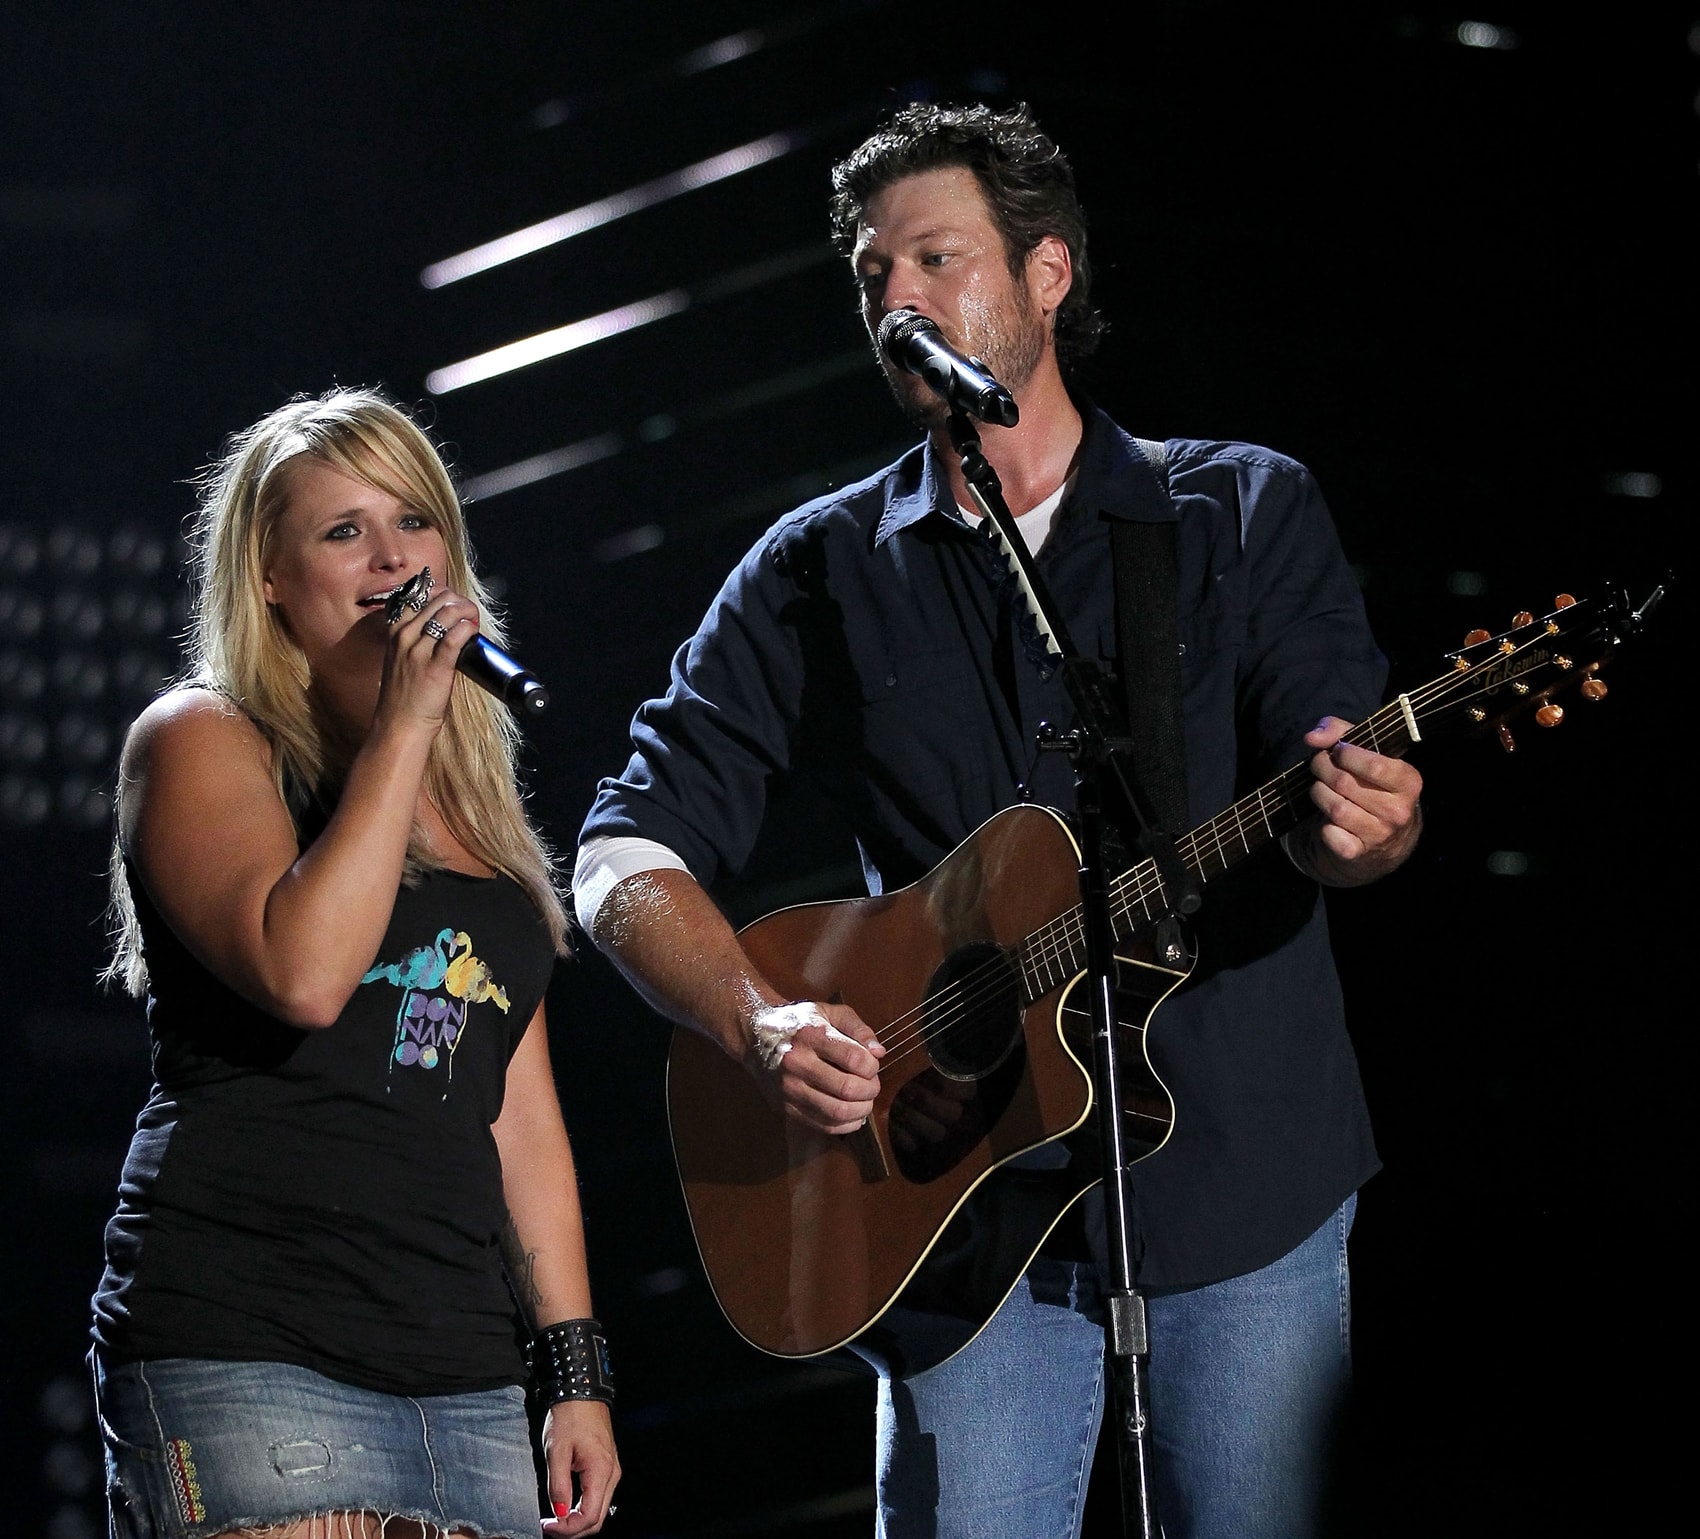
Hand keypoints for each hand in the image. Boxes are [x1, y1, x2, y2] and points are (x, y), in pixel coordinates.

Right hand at [376, 584, 480, 730]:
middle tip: (469, 612)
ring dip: (466, 611)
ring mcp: (418, 649)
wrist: (400, 724)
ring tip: (474, 620)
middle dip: (458, 601)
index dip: (440, 594)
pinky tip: (472, 631)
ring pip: (447, 612)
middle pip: (436, 599)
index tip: (452, 603)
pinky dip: (468, 628)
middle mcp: (404, 635)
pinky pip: (455, 635)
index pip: (416, 594)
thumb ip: (415, 640)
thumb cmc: (404, 695)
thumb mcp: (401, 659)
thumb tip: (443, 626)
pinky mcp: (436, 665)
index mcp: (395, 631)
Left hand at [539, 1398, 619, 1535]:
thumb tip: (559, 1513)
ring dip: (577, 1520)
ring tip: (555, 1517)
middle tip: (550, 1526)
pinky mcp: (606, 1465)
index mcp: (601, 1470)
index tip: (547, 1525)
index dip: (567, 1529)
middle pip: (597, 1519)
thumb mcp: (556, 1451)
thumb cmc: (570, 1415)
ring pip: (599, 1509)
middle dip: (572, 1529)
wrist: (581, 1391)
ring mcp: (611, 1469)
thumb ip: (558, 1486)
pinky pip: (598, 1496)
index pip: (589, 1517)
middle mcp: (611, 1473)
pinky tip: (566, 1505)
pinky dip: (583, 1508)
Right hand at [744, 1000, 884, 1134]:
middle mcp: (797, 1063)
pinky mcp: (785, 1106)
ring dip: (861, 1111)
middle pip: (847, 1088)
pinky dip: (844, 1126)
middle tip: (873, 1085)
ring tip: (865, 1102)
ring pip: (836, 1111)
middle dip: (870, 1090)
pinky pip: (821, 1124)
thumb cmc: (798, 1022)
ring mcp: (789, 1088)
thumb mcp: (828, 1012)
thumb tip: (879, 1053)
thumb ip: (857, 1028)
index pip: (854, 1058)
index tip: (872, 1065)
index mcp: (810, 1035)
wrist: (755, 1034)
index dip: (872, 1066)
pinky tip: (853, 1116)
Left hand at [1293, 716, 1422, 885]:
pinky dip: (1322, 826)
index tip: (1337, 751)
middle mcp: (1398, 811)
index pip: (1375, 765)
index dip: (1346, 754)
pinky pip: (1329, 834)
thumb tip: (1312, 738)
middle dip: (1323, 769)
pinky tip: (1329, 820)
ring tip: (1321, 789)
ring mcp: (1379, 834)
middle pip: (1345, 783)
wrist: (1383, 842)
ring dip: (1318, 794)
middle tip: (1318, 766)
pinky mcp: (1358, 853)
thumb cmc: (1370, 785)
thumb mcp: (1364, 752)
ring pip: (1335, 808)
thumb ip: (1338, 731)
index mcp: (1408, 783)